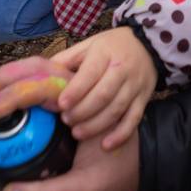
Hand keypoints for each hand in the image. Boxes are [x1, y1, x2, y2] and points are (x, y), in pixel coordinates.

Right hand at [0, 54, 140, 190]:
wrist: (149, 165)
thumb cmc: (120, 174)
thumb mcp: (85, 190)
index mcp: (82, 103)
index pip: (40, 86)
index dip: (11, 94)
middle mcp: (78, 91)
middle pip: (35, 71)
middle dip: (5, 81)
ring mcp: (75, 93)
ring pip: (38, 74)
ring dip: (11, 81)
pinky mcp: (72, 101)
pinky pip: (44, 85)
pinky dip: (23, 89)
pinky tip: (7, 106)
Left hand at [53, 27, 157, 148]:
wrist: (148, 45)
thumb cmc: (112, 46)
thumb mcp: (89, 45)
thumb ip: (67, 59)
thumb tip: (43, 75)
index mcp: (104, 53)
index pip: (89, 74)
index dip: (75, 91)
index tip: (61, 105)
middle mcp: (122, 69)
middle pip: (103, 95)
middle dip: (82, 111)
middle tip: (66, 120)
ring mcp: (135, 86)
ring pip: (116, 109)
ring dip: (96, 125)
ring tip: (77, 133)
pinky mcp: (144, 99)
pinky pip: (133, 119)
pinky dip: (121, 134)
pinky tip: (106, 145)